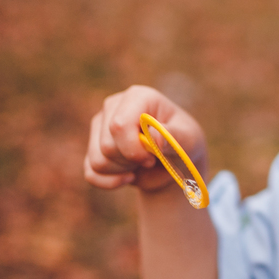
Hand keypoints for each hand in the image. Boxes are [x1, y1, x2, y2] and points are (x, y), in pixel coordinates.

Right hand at [83, 85, 206, 193]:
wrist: (175, 161)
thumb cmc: (183, 144)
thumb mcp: (188, 140)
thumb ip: (173, 136)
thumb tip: (152, 137)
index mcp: (138, 97)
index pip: (119, 125)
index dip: (133, 148)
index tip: (152, 157)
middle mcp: (114, 106)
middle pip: (107, 145)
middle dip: (131, 161)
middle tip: (150, 159)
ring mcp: (100, 125)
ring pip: (98, 160)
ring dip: (122, 171)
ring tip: (141, 163)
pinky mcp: (93, 145)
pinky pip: (91, 173)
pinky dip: (111, 182)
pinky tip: (129, 177)